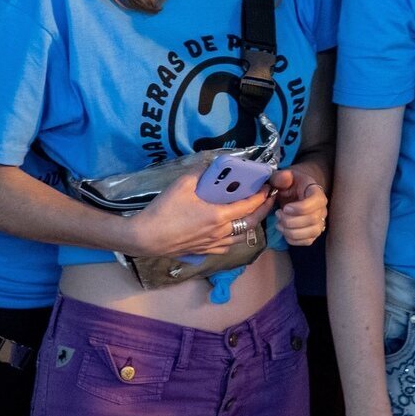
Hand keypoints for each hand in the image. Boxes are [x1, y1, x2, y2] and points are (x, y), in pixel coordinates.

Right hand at [120, 170, 275, 258]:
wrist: (146, 237)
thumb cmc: (164, 210)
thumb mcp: (181, 184)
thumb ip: (200, 172)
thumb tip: (212, 164)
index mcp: (218, 216)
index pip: (249, 206)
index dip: (262, 197)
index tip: (268, 187)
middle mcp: (221, 233)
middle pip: (251, 223)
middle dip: (263, 210)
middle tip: (268, 199)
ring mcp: (214, 244)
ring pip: (242, 237)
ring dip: (251, 224)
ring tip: (253, 213)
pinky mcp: (205, 251)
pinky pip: (229, 245)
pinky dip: (236, 236)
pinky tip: (232, 230)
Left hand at [270, 165, 327, 246]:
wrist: (294, 193)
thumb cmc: (290, 185)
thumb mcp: (284, 177)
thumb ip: (281, 177)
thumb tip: (284, 178)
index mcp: (316, 192)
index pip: (316, 202)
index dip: (300, 208)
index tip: (285, 208)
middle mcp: (322, 209)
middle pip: (312, 220)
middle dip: (291, 220)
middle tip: (278, 214)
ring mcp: (319, 222)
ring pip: (311, 233)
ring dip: (291, 231)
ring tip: (279, 224)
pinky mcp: (313, 233)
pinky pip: (307, 242)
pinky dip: (293, 240)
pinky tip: (284, 231)